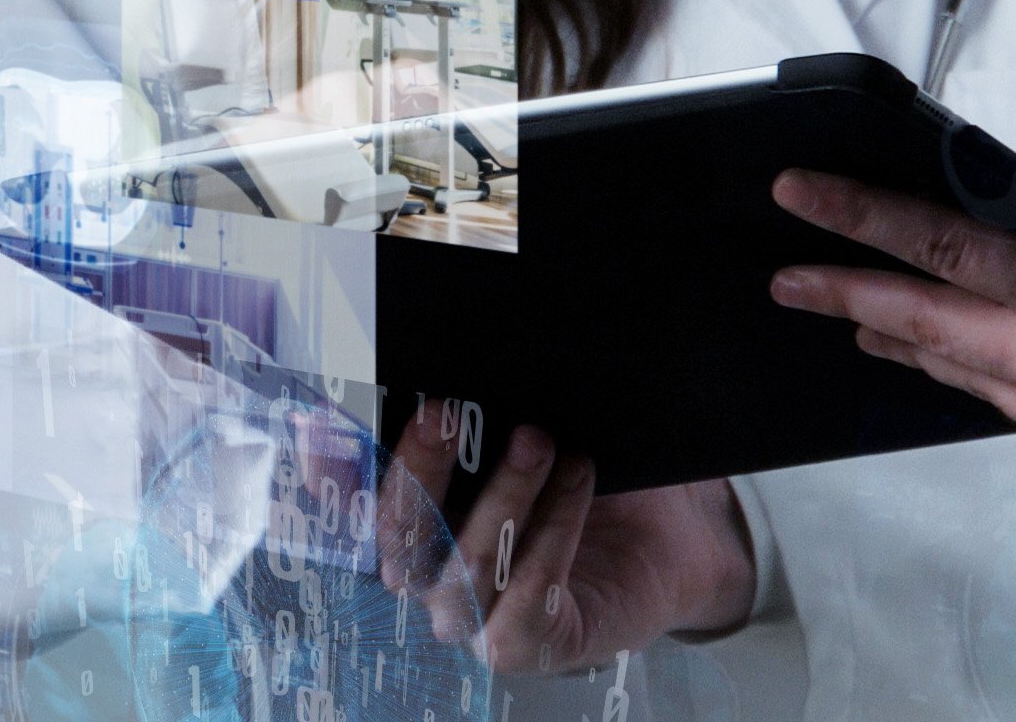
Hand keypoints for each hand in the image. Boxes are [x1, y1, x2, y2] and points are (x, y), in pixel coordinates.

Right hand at [387, 400, 757, 672]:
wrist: (664, 536)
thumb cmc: (581, 479)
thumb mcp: (527, 439)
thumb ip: (482, 420)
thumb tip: (454, 368)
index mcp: (414, 522)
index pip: (360, 501)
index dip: (351, 465)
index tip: (369, 415)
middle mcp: (429, 577)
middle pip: (401, 536)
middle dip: (420, 469)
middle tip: (445, 411)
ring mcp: (471, 619)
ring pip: (464, 566)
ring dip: (505, 495)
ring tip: (540, 443)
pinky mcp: (520, 646)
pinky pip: (524, 600)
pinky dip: (552, 535)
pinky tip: (578, 486)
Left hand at [767, 154, 1015, 497]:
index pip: (940, 251)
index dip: (857, 220)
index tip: (795, 197)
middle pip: (929, 329)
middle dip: (846, 296)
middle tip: (784, 279)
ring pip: (968, 377)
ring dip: (903, 342)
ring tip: (851, 316)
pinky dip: (974, 375)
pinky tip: (955, 357)